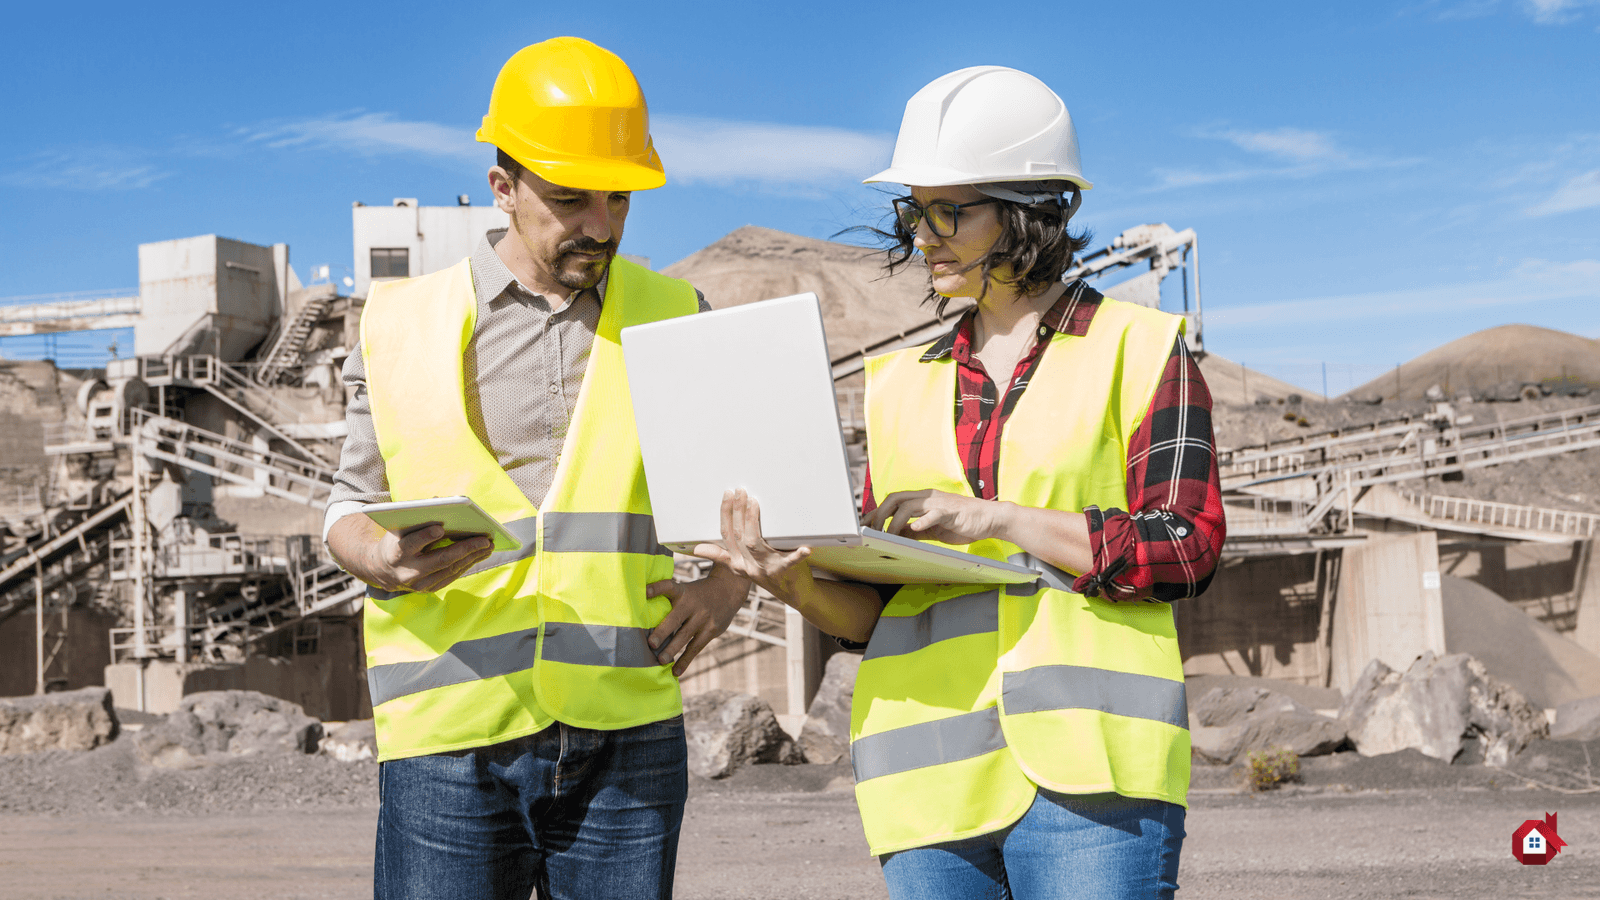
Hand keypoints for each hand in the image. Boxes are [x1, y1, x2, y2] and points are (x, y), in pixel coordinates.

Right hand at [327, 514, 493, 594]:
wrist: (382, 570)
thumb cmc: (396, 540)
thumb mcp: (400, 527)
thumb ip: (417, 515)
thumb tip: (441, 502)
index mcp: (396, 552)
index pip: (411, 544)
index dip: (425, 536)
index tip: (440, 528)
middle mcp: (407, 571)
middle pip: (439, 559)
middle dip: (465, 549)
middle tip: (485, 539)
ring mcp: (419, 584)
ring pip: (450, 569)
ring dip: (472, 557)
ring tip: (488, 546)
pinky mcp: (428, 589)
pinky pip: (452, 576)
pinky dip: (467, 564)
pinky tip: (479, 555)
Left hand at [646, 563, 749, 675]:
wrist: (728, 590)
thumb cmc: (698, 593)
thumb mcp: (685, 589)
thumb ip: (669, 598)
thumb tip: (643, 611)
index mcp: (682, 592)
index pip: (668, 587)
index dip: (656, 588)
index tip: (645, 592)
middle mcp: (692, 605)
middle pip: (675, 619)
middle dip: (663, 632)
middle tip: (651, 644)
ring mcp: (703, 618)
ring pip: (685, 636)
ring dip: (672, 650)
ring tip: (660, 661)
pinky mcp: (711, 630)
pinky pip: (695, 648)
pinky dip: (685, 660)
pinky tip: (676, 671)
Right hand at [691, 489, 814, 603]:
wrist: (793, 594)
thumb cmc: (767, 574)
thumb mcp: (740, 566)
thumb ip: (722, 555)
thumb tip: (697, 548)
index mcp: (737, 563)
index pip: (726, 535)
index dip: (725, 514)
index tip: (727, 495)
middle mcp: (749, 566)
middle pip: (739, 536)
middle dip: (737, 511)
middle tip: (740, 492)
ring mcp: (766, 568)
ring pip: (755, 544)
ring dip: (752, 522)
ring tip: (754, 503)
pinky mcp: (785, 571)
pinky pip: (790, 563)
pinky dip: (797, 555)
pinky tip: (805, 548)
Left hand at [866, 488, 1009, 545]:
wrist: (990, 519)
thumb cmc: (962, 522)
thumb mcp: (933, 528)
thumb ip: (915, 530)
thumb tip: (896, 535)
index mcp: (922, 499)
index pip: (893, 500)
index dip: (876, 511)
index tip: (863, 523)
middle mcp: (928, 497)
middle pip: (895, 498)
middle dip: (879, 514)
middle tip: (871, 530)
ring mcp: (939, 503)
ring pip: (909, 506)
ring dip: (895, 522)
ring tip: (889, 536)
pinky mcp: (951, 512)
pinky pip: (934, 514)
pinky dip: (922, 521)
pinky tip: (915, 529)